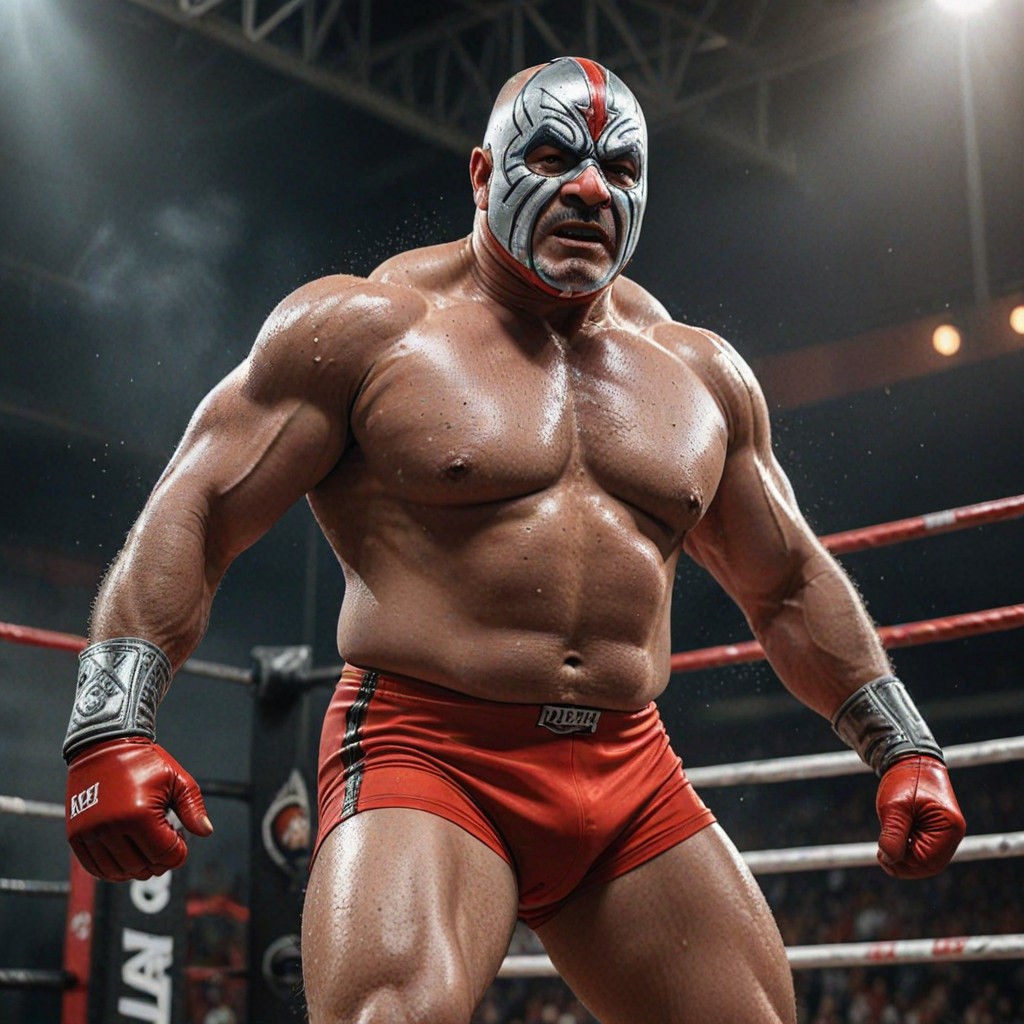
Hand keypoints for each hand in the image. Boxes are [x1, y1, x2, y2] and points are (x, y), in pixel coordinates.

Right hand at [66, 737, 212, 880]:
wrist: (105, 745)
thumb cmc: (143, 761)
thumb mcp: (177, 779)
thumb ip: (193, 807)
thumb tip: (205, 832)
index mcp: (140, 814)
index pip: (166, 853)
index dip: (179, 853)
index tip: (181, 842)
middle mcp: (112, 827)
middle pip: (143, 866)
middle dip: (161, 862)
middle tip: (166, 847)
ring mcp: (91, 833)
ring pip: (119, 872)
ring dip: (138, 869)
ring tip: (147, 852)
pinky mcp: (76, 836)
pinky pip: (96, 868)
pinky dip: (113, 872)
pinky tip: (127, 861)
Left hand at [876, 755, 964, 878]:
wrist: (911, 759)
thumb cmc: (903, 780)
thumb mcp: (894, 807)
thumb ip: (893, 834)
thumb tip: (888, 859)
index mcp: (949, 827)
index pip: (926, 862)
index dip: (902, 864)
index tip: (881, 855)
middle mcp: (954, 833)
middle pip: (929, 865)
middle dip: (904, 863)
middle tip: (881, 855)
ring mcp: (948, 832)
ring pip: (927, 860)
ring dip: (905, 857)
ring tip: (886, 846)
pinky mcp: (939, 830)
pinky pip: (926, 850)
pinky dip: (909, 850)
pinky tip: (895, 841)